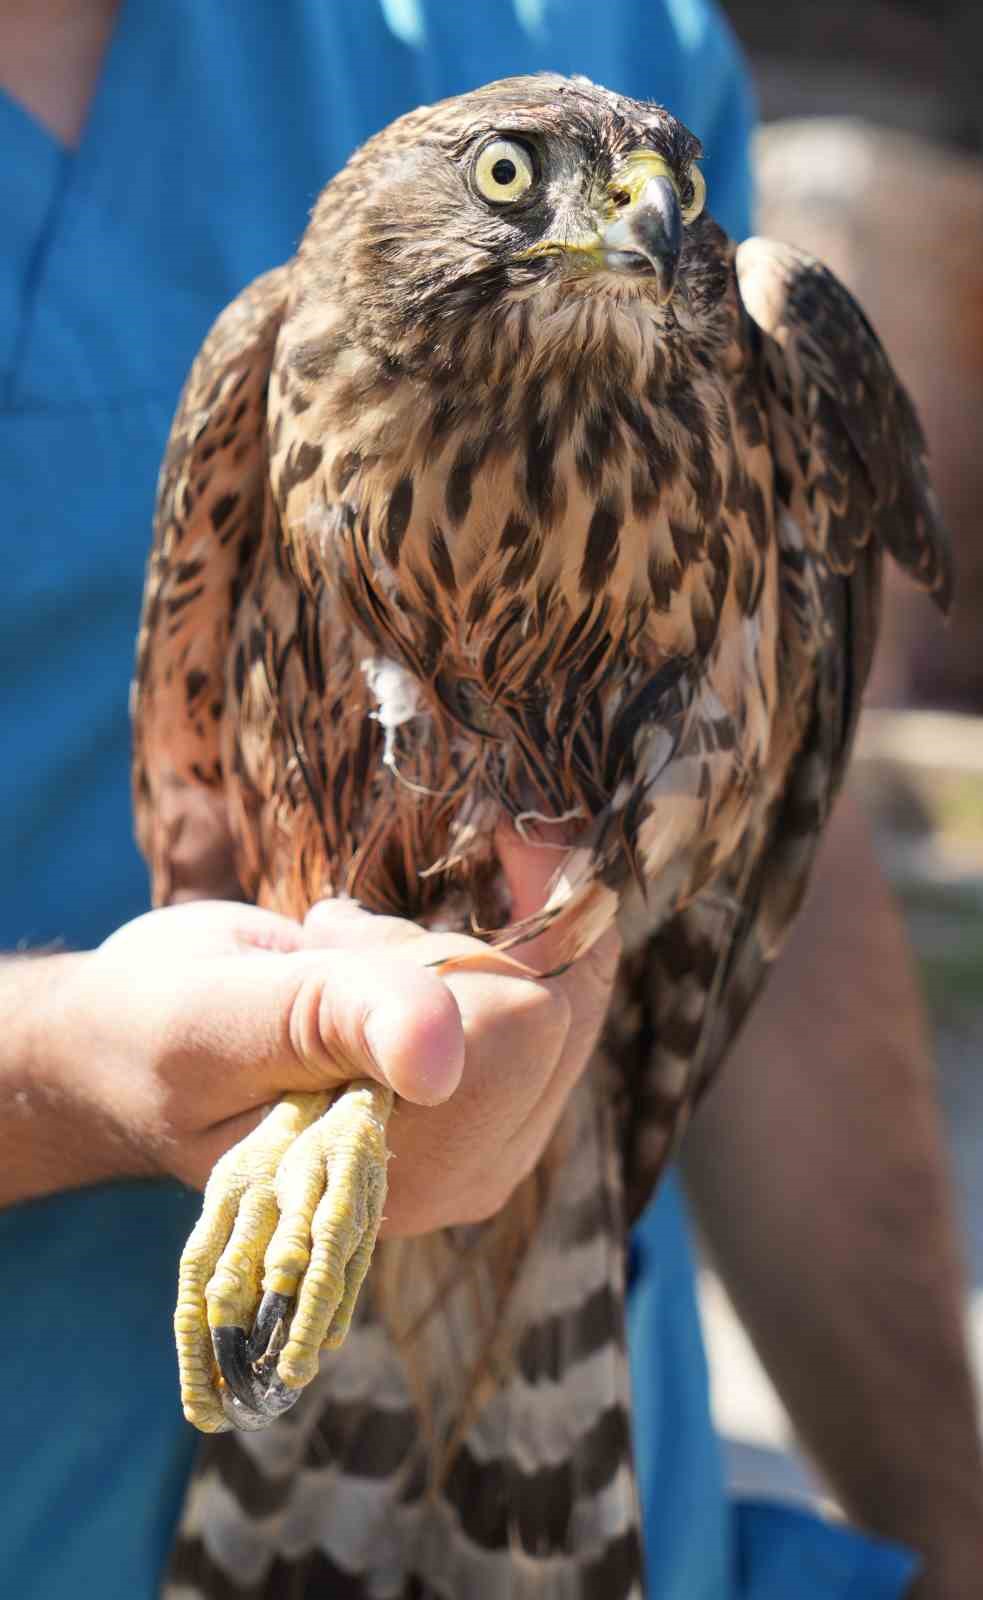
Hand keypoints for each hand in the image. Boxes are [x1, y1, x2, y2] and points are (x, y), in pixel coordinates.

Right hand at [25, 835, 617, 1231]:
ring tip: (341, 963)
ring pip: (561, 1000)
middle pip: (558, 1013)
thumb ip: (329, 1020)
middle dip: (466, 940)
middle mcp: (456, 1177)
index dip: (496, 931)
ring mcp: (480, 1149)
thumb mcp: (222, 1014)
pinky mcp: (489, 1112)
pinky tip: (374, 967)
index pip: (523, 1028)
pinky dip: (474, 954)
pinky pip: (543, 1002)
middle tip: (342, 942)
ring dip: (458, 946)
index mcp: (392, 1172)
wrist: (129, 1054)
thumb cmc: (156, 1028)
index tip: (412, 882)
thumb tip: (441, 1053)